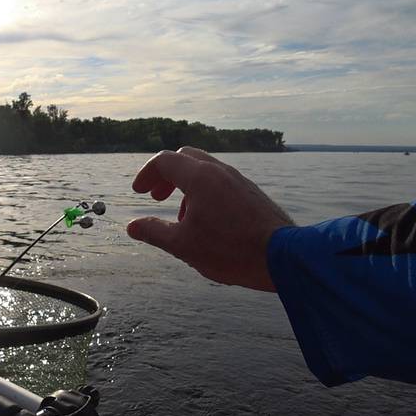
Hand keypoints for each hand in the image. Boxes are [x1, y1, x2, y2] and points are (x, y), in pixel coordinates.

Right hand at [127, 147, 293, 291]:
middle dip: (166, 175)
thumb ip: (154, 232)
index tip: (138, 192)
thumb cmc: (230, 250)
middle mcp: (220, 171)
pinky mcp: (251, 193)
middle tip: (156, 197)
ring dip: (186, 185)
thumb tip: (132, 227)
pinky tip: (207, 221)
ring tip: (181, 216)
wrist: (282, 257)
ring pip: (205, 170)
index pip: (164, 161)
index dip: (146, 174)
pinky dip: (205, 192)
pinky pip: (221, 182)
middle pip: (185, 158)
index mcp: (200, 178)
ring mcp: (239, 180)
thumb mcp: (183, 245)